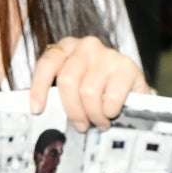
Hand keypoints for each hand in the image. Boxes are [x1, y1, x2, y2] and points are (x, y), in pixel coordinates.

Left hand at [29, 35, 148, 131]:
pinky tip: (111, 113)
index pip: (46, 64)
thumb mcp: (75, 83)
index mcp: (66, 47)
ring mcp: (107, 54)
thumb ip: (58, 90)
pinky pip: (111, 96)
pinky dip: (109, 111)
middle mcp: (86, 46)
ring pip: (89, 91)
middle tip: (81, 126)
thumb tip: (39, 110)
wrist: (134, 87)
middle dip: (72, 109)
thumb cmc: (98, 87)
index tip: (36, 110)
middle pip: (67, 81)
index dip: (39, 88)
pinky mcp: (128, 66)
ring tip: (98, 122)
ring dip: (93, 114)